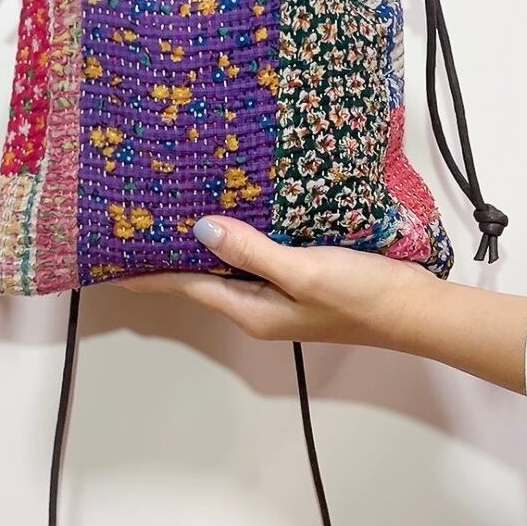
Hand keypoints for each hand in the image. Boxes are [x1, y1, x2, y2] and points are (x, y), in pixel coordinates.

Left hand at [114, 215, 436, 347]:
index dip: (149, 273)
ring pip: (227, 266)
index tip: (113, 260)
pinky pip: (254, 256)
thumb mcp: (301, 272)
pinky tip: (232, 215)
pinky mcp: (297, 277)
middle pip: (201, 278)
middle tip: (137, 226)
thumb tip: (199, 230)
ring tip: (171, 216)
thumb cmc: (358, 295)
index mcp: (251, 310)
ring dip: (200, 245)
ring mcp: (278, 293)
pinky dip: (235, 238)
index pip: (187, 286)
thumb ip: (251, 252)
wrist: (413, 308)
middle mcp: (257, 306)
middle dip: (169, 256)